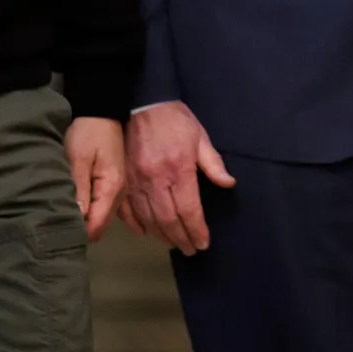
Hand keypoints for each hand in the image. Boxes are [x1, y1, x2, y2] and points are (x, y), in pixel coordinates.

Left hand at [65, 117, 126, 241]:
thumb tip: (77, 218)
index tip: (57, 234)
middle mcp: (119, 195)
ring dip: (86, 223)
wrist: (101, 113)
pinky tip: (77, 213)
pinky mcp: (113, 186)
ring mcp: (118, 191)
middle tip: (56, 229)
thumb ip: (79, 189)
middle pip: (101, 226)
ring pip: (102, 219)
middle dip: (82, 231)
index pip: (97, 224)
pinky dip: (91, 214)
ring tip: (63, 221)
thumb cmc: (88, 133)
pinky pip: (103, 209)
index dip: (79, 233)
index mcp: (112, 189)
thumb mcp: (79, 159)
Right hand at [120, 103, 235, 255]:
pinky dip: (136, 223)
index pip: (189, 210)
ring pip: (148, 217)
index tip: (203, 243)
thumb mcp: (199, 136)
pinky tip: (146, 232)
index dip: (196, 230)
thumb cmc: (174, 119)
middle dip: (180, 239)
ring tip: (173, 243)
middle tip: (190, 250)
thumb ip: (213, 163)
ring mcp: (137, 180)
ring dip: (161, 235)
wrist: (142, 102)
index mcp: (178, 169)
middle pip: (168, 219)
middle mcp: (156, 179)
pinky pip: (127, 208)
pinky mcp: (124, 178)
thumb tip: (228, 183)